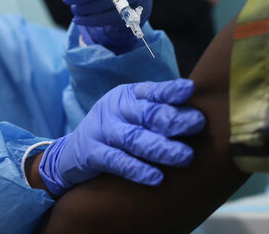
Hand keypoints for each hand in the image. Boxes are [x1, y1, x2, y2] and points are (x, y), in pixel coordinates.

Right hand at [38, 79, 204, 196]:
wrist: (69, 153)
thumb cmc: (114, 131)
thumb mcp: (132, 114)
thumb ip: (158, 110)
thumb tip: (199, 112)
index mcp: (128, 95)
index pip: (152, 91)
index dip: (171, 90)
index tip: (190, 90)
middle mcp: (115, 109)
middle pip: (146, 113)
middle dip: (173, 119)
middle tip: (198, 124)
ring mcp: (102, 130)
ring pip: (134, 138)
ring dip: (161, 148)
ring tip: (185, 156)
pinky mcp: (92, 154)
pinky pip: (117, 162)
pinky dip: (138, 170)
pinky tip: (157, 178)